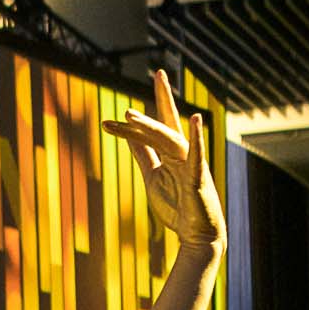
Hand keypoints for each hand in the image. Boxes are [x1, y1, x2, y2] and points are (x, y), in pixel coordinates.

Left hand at [115, 71, 224, 259]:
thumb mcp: (153, 176)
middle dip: (163, 98)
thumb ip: (143, 154)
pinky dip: (197, 138)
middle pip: (168, 123)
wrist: (195, 236)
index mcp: (171, 154)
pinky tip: (196, 119)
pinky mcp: (198, 179)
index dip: (136, 121)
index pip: (154, 129)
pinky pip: (197, 156)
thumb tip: (127, 133)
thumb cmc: (177, 207)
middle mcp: (183, 154)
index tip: (110, 119)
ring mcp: (192, 164)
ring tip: (129, 116)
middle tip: (158, 73)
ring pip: (171, 139)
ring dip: (151, 126)